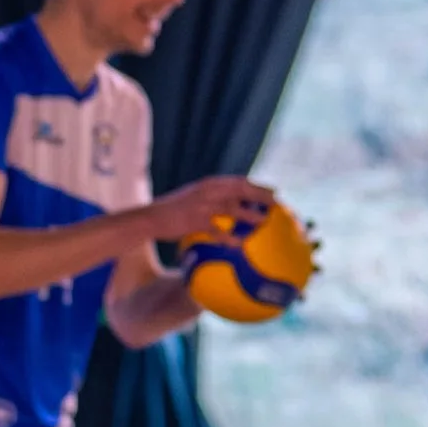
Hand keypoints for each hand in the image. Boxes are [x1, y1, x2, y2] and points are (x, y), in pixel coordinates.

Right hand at [158, 176, 274, 255]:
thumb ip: (211, 198)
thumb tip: (232, 205)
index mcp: (209, 184)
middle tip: (277, 204)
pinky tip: (239, 245)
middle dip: (260, 195)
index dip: (258, 186)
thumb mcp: (193, 197)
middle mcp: (208, 191)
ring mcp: (202, 205)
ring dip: (250, 214)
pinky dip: (228, 237)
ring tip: (264, 222)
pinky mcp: (194, 221)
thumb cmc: (172, 209)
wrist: (151, 217)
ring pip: (232, 208)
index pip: (238, 181)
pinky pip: (216, 230)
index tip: (274, 191)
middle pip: (241, 190)